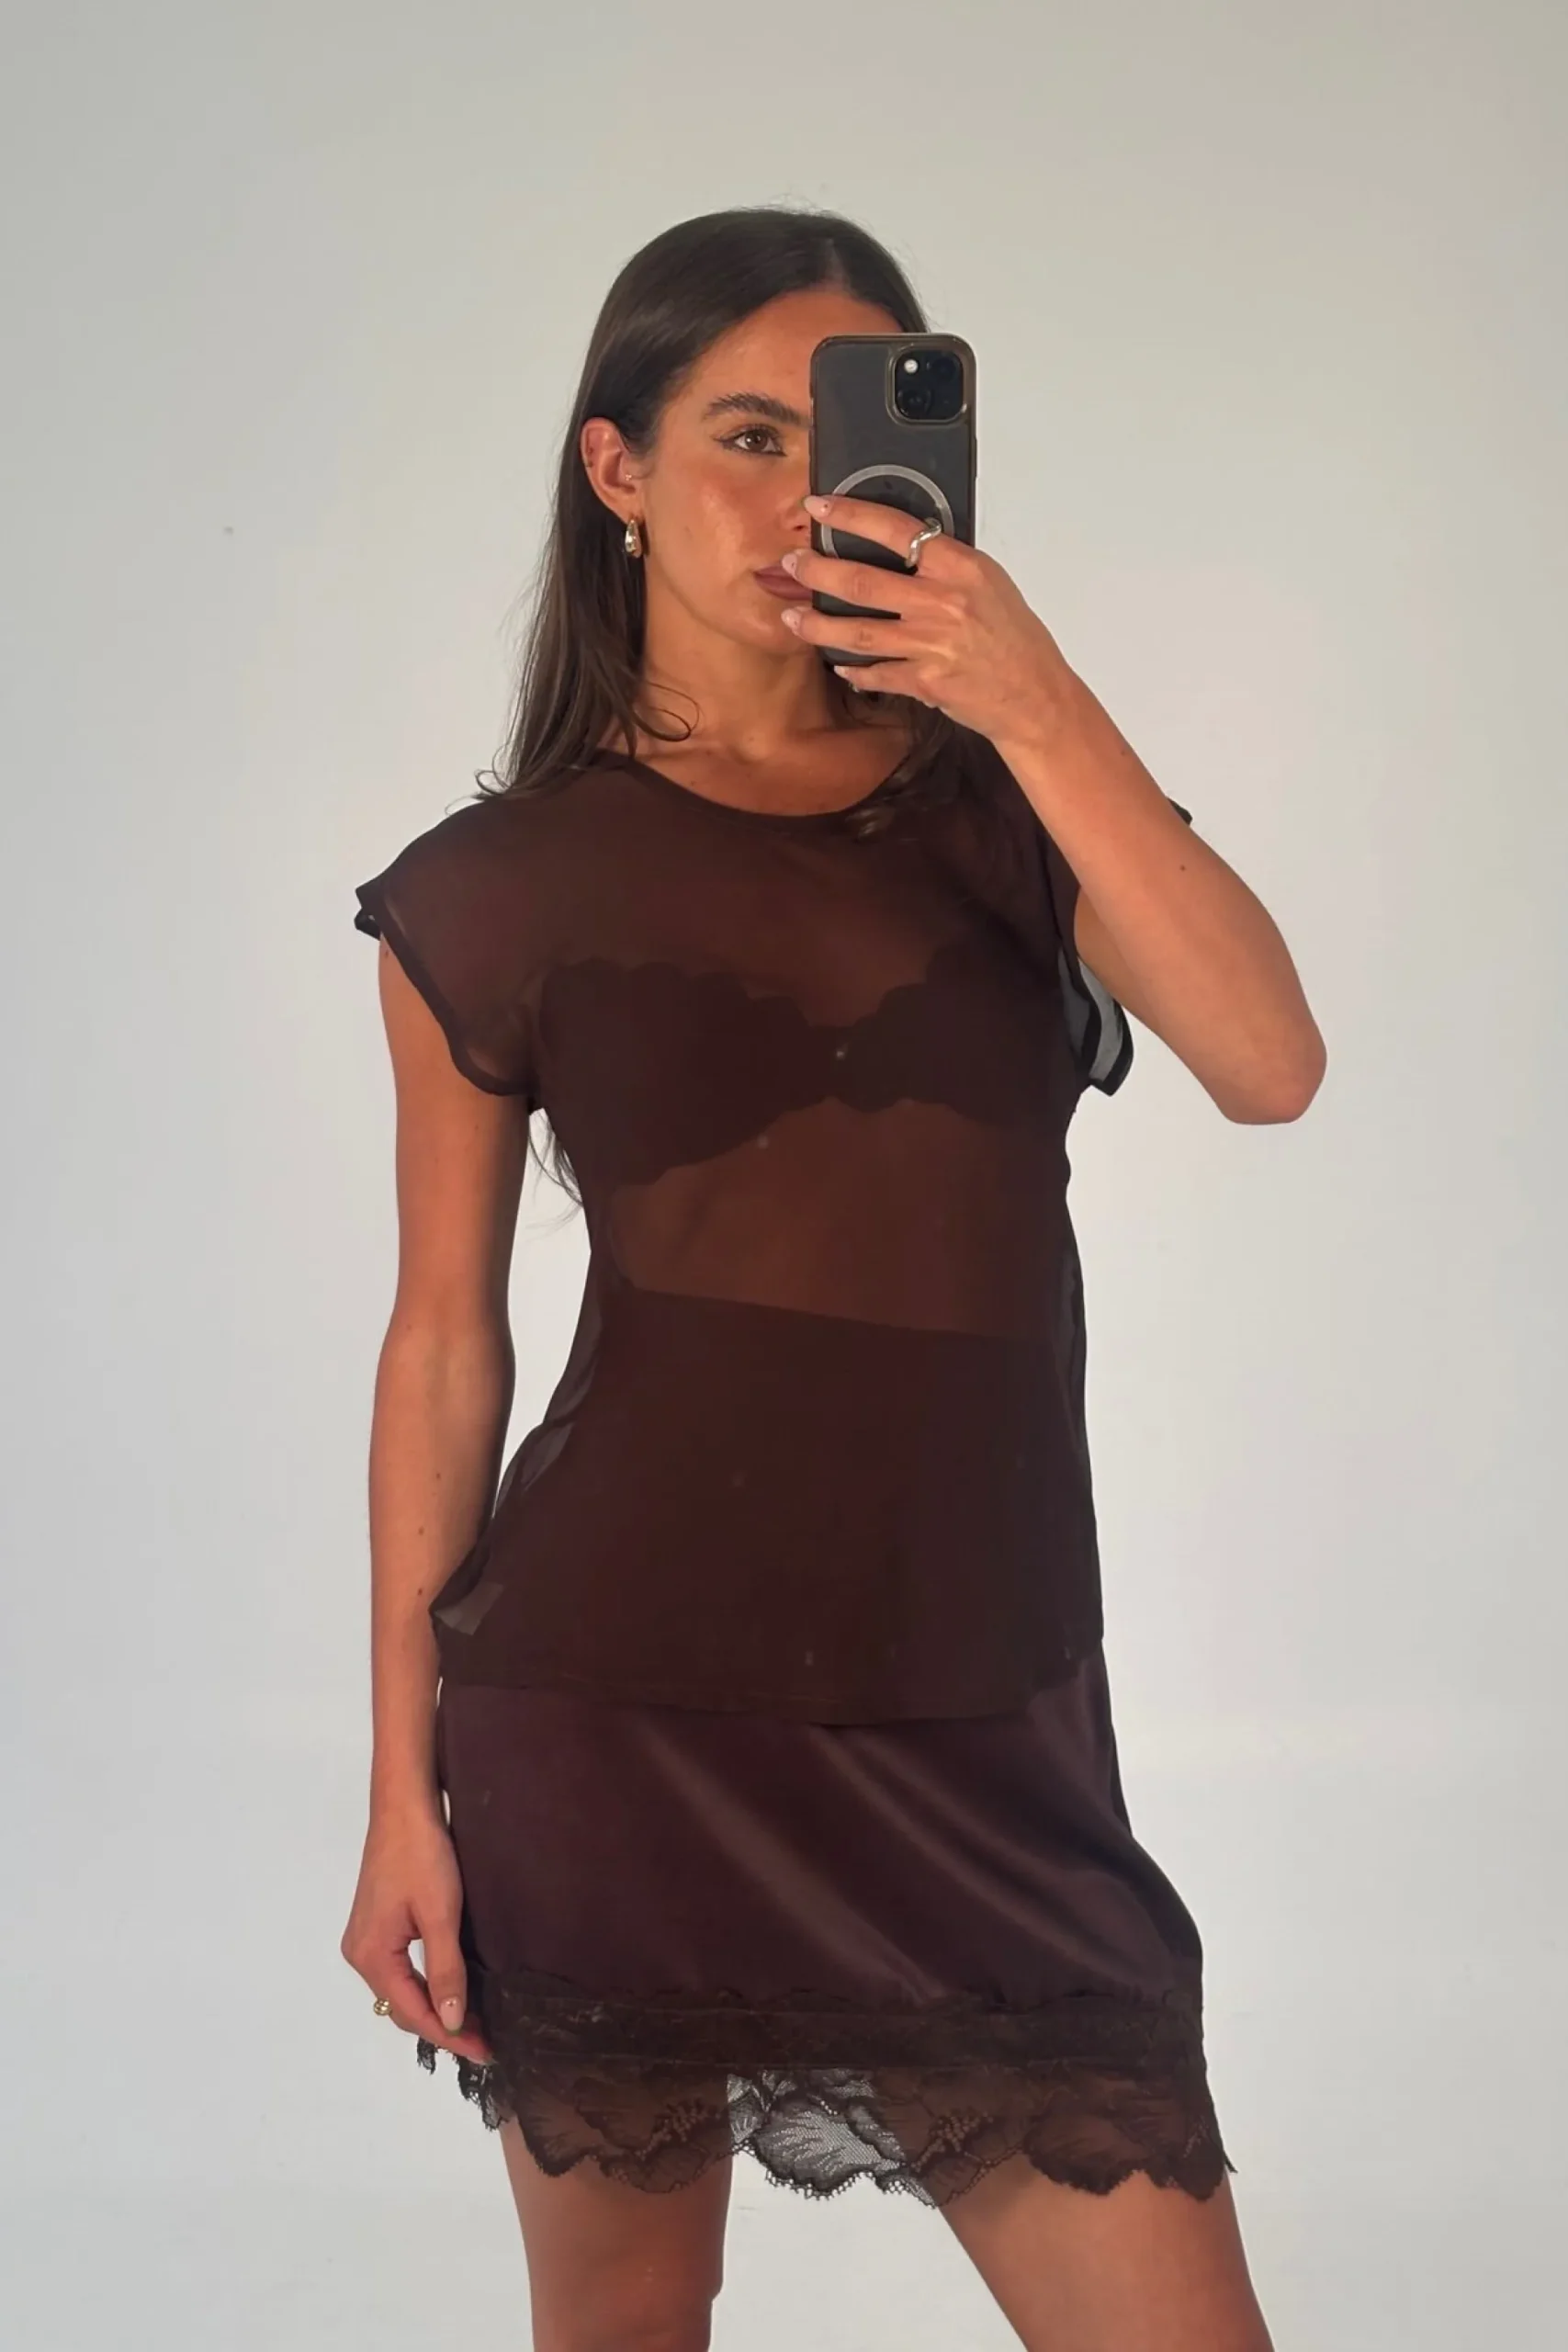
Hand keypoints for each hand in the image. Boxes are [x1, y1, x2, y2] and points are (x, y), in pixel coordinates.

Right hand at [340, 1801, 492, 2063]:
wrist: (403, 1807)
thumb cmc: (422, 1856)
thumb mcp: (440, 1914)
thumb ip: (446, 1971)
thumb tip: (453, 2022)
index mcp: (371, 1956)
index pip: (413, 2013)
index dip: (450, 2036)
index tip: (485, 2053)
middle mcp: (360, 1954)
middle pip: (403, 2007)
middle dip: (443, 2026)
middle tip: (485, 2041)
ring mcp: (365, 1940)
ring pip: (401, 1991)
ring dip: (434, 2008)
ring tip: (474, 2023)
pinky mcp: (376, 1927)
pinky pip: (399, 1971)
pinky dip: (424, 1986)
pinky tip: (449, 1991)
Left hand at [778, 492, 1083, 749]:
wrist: (1036, 695)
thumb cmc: (1015, 639)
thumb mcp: (988, 584)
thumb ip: (945, 565)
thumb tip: (900, 545)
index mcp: (960, 567)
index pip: (895, 528)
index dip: (850, 514)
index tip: (819, 505)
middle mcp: (943, 602)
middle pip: (862, 582)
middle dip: (816, 571)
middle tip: (791, 564)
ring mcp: (931, 645)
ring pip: (856, 633)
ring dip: (817, 626)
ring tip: (792, 617)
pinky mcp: (924, 682)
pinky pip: (876, 673)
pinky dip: (853, 670)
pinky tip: (837, 664)